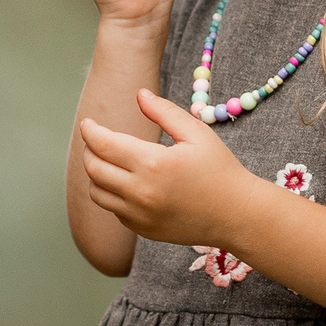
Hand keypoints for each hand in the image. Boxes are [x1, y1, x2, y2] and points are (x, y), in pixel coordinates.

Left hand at [76, 90, 261, 245]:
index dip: (91, 131)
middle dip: (90, 150)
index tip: (88, 124)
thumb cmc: (220, 170)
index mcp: (153, 163)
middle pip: (94, 168)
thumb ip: (164, 111)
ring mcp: (140, 215)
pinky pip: (114, 210)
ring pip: (98, 193)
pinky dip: (112, 195)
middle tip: (97, 140)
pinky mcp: (143, 230)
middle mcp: (140, 192)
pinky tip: (126, 183)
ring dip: (96, 174)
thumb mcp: (197, 133)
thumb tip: (139, 95)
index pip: (104, 145)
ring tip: (108, 161)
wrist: (237, 215)